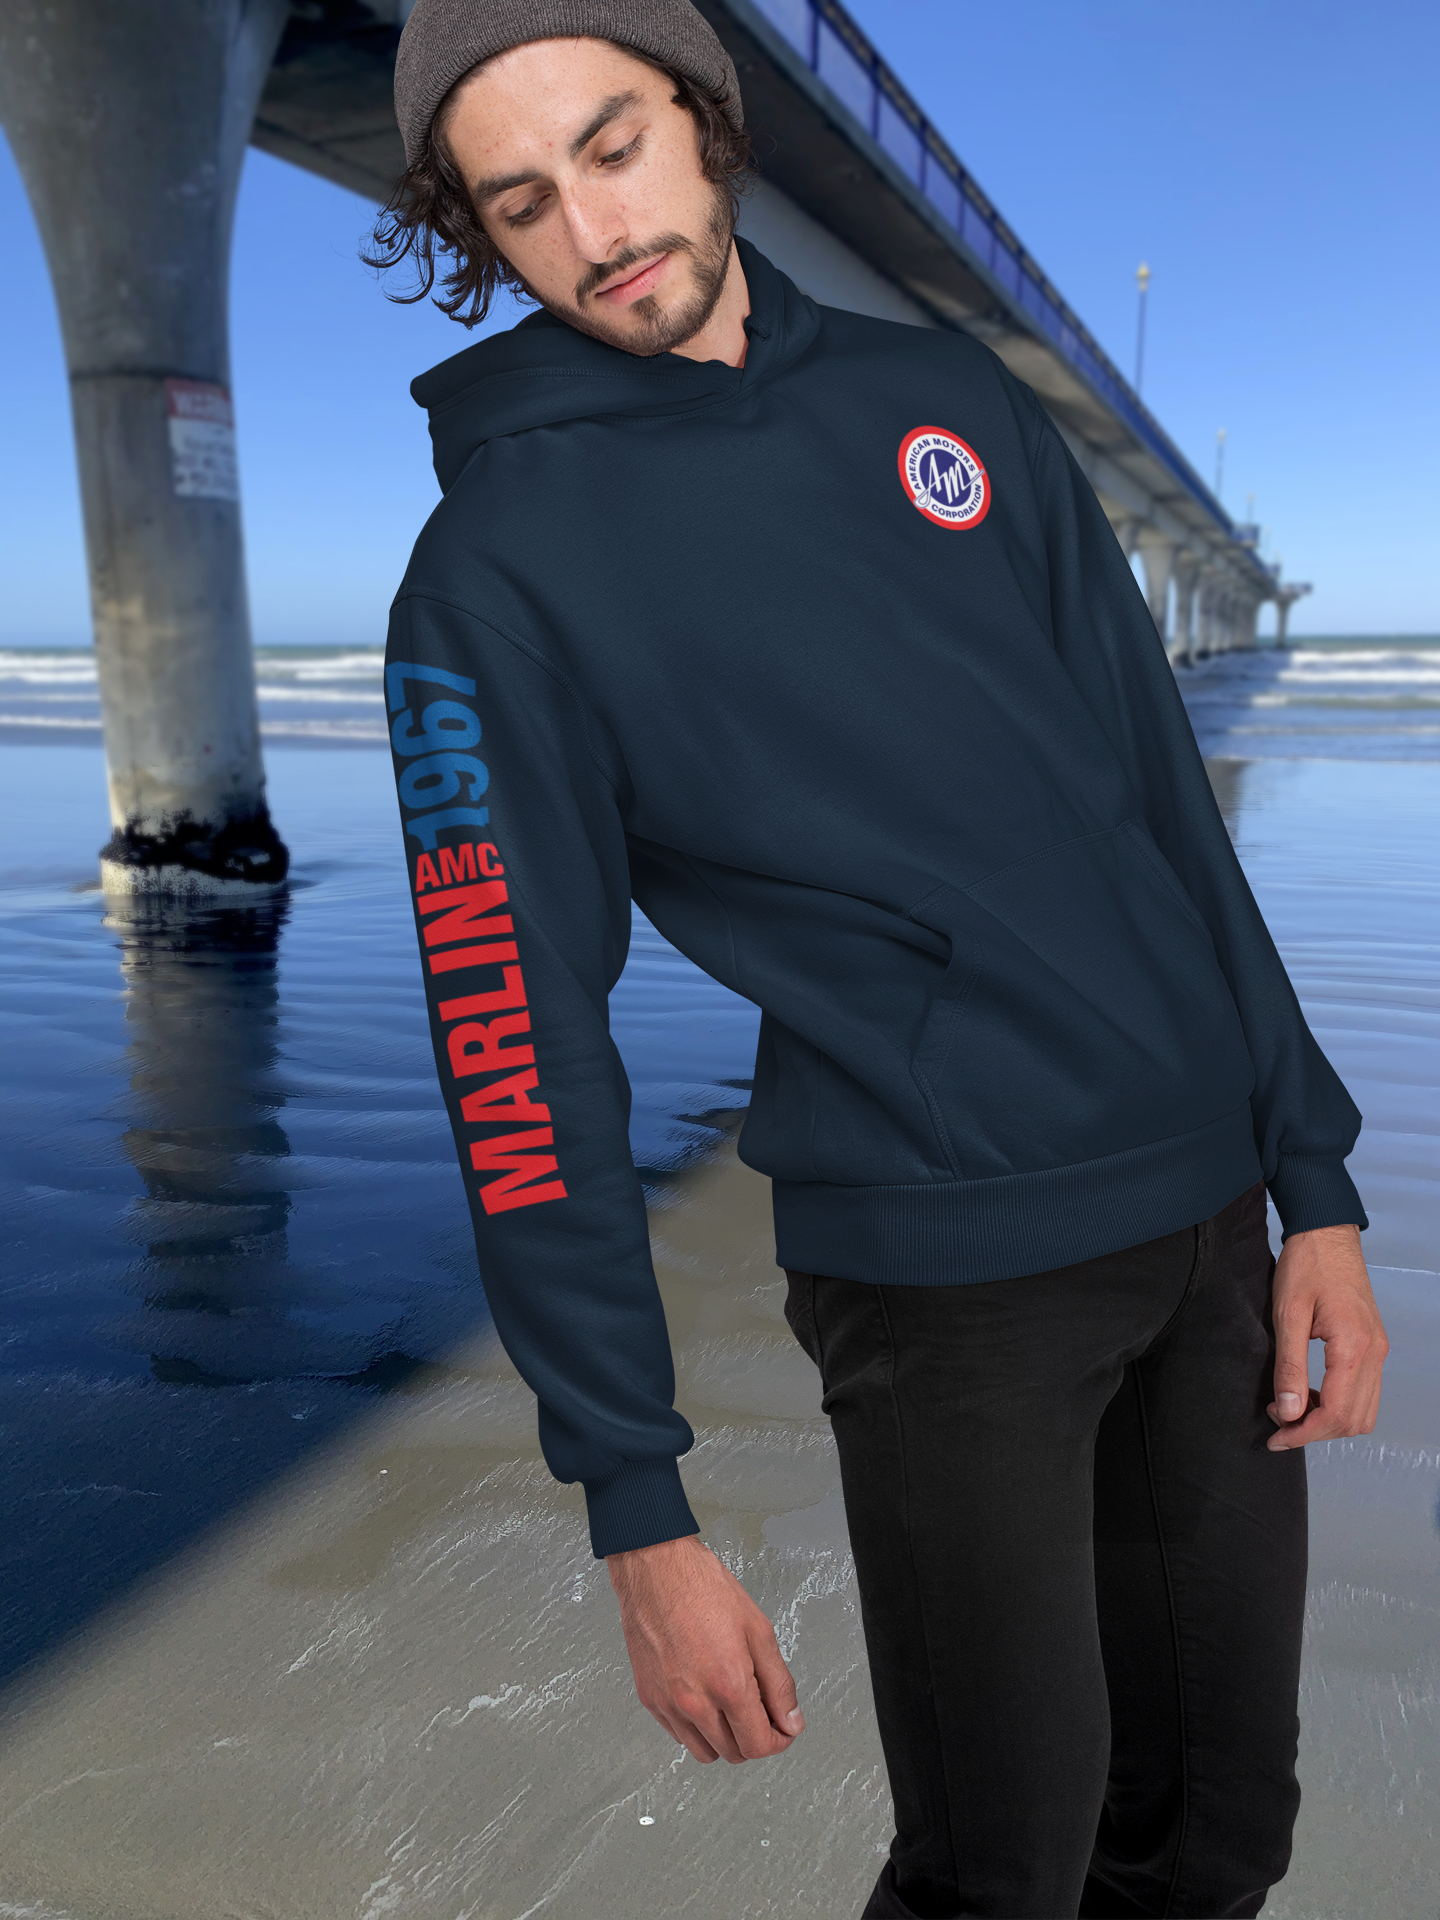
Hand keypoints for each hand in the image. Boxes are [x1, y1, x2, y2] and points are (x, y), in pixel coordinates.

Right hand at [606, 1534, 803, 1763]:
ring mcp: (668, 1703)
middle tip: (761, 1711)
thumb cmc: (704, 1589)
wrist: (656, 1569)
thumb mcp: (758, 1630)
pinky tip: (706, 1699)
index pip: (759, 1745)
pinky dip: (697, 1729)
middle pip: (734, 1754)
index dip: (779, 1741)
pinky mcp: (649, 1698)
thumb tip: (791, 1721)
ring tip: (732, 1706)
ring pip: (705, 1752)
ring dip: (725, 1739)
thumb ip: (779, 1683)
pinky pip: (679, 1736)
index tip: (783, 1728)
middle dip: (754, 1739)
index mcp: (728, 1684)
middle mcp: (695, 1702)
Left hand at [1267, 1223, 1387, 1450]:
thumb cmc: (1306, 1265)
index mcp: (1354, 1347)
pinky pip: (1364, 1392)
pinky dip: (1339, 1404)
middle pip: (1353, 1420)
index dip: (1304, 1433)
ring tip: (1291, 1407)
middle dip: (1315, 1431)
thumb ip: (1289, 1367)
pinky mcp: (1373, 1345)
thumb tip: (1288, 1412)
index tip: (1276, 1436)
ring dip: (1328, 1420)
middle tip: (1278, 1421)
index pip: (1335, 1413)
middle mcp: (1374, 1353)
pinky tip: (1309, 1392)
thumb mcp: (1287, 1314)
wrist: (1327, 1233)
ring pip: (1363, 1411)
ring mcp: (1378, 1350)